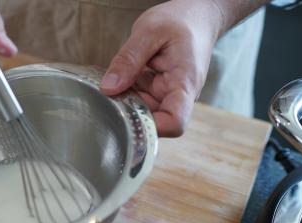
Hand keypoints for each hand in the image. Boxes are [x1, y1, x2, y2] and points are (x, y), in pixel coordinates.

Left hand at [99, 0, 222, 136]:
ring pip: (140, 110)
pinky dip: (124, 91)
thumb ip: (128, 60)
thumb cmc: (180, 21)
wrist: (194, 16)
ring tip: (110, 82)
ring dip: (123, 100)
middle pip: (152, 120)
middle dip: (128, 112)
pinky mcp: (155, 90)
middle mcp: (177, 95)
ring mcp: (165, 94)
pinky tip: (116, 79)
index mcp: (184, 83)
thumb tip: (108, 88)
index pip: (175, 122)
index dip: (152, 127)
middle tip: (106, 95)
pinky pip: (137, 98)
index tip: (127, 117)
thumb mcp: (150, 32)